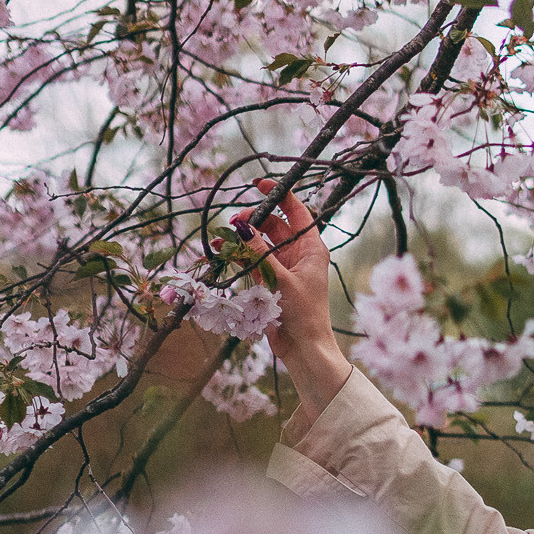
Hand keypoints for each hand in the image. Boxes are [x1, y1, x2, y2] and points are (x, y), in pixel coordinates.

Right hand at [232, 196, 348, 415]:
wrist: (304, 349)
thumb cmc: (303, 314)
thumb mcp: (281, 279)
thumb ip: (259, 252)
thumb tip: (241, 225)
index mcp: (312, 248)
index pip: (296, 211)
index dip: (279, 194)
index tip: (258, 184)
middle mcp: (299, 254)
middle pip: (275, 225)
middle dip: (254, 220)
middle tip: (235, 222)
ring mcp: (284, 268)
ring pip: (261, 244)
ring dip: (243, 238)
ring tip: (223, 236)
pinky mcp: (271, 283)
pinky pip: (253, 262)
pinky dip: (239, 256)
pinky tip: (221, 250)